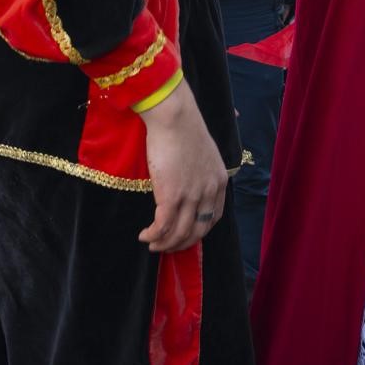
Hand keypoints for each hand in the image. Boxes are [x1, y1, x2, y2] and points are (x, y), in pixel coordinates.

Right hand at [137, 82, 227, 252]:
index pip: (214, 217)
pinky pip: (163, 226)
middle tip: (167, 246)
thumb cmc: (183, 129)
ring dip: (165, 244)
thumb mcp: (202, 153)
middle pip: (198, 230)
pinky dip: (153, 236)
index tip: (186, 235)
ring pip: (180, 232)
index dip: (199, 231)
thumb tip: (186, 182)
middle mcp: (209, 191)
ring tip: (153, 245)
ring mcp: (191, 195)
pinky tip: (145, 236)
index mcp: (219, 181)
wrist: (174, 117)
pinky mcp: (172, 195)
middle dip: (181, 243)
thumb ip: (199, 172)